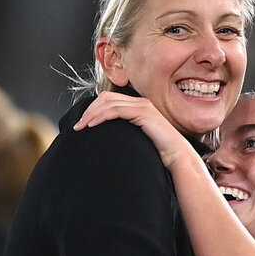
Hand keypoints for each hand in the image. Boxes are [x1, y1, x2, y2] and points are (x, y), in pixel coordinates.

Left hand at [74, 93, 192, 168]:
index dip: (93, 109)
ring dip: (91, 114)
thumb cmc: (159, 153)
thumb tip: (108, 141)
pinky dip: (101, 116)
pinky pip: (116, 110)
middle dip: (89, 110)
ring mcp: (142, 106)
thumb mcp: (137, 141)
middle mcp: (140, 102)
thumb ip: (125, 135)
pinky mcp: (143, 112)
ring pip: (108, 103)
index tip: (82, 124)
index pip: (109, 100)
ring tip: (81, 126)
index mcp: (138, 107)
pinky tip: (92, 125)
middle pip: (106, 98)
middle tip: (78, 126)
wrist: (177, 157)